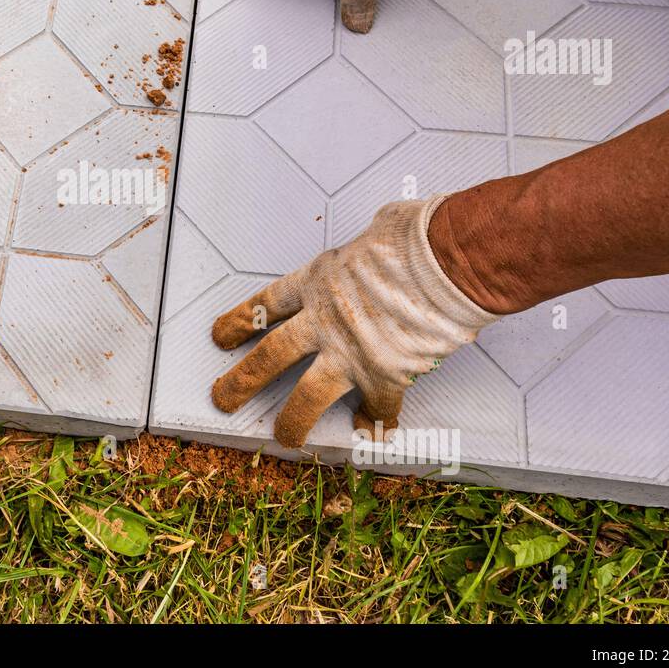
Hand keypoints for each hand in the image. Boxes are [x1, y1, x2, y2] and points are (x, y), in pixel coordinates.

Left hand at [209, 196, 497, 447]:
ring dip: (292, 420)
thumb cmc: (418, 239)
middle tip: (223, 398)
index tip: (221, 337)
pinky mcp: (382, 375)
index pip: (267, 306)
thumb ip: (369, 246)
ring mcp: (349, 351)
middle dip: (242, 380)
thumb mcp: (377, 230)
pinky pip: (377, 407)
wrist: (447, 264)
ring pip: (306, 395)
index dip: (241, 322)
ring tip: (284, 437)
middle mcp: (324, 320)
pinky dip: (378, 420)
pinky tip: (376, 431)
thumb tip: (383, 235)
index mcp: (318, 281)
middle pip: (270, 355)